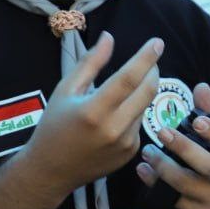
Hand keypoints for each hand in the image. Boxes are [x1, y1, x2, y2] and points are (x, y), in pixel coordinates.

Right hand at [19, 32, 160, 195]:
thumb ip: (90, 63)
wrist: (51, 170)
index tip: (157, 42)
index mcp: (93, 111)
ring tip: (123, 90)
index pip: (128, 78)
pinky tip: (115, 116)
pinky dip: (133, 112)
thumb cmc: (54, 125)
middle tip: (151, 60)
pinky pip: (139, 124)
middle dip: (153, 71)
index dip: (145, 58)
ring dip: (141, 93)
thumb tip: (109, 38)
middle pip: (147, 92)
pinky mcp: (130, 153)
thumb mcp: (65, 90)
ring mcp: (125, 144)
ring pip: (144, 107)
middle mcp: (113, 129)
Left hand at [135, 83, 209, 208]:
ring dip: (162, 167)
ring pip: (186, 185)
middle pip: (207, 166)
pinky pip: (175, 201)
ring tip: (148, 151)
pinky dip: (156, 185)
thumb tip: (201, 87)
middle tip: (162, 132)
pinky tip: (145, 171)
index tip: (197, 120)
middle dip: (182, 148)